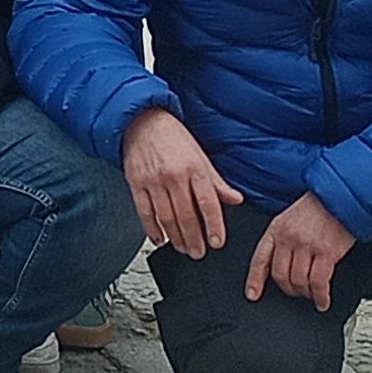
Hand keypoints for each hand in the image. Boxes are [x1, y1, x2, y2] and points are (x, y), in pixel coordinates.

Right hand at [121, 108, 242, 258]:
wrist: (142, 120)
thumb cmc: (173, 137)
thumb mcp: (201, 156)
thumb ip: (217, 182)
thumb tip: (236, 199)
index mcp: (194, 168)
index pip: (208, 203)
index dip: (214, 226)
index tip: (217, 242)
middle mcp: (173, 175)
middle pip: (186, 216)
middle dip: (194, 239)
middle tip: (198, 253)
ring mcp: (153, 180)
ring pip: (166, 217)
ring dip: (175, 238)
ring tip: (182, 248)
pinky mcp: (135, 183)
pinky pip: (144, 212)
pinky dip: (151, 229)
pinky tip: (159, 239)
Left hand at [246, 193, 355, 305]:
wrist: (341, 196)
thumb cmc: (318, 207)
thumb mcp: (290, 218)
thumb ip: (283, 239)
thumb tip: (280, 263)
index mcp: (276, 229)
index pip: (260, 259)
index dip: (255, 280)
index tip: (253, 294)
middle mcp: (288, 238)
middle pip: (280, 275)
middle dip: (288, 289)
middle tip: (295, 292)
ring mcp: (306, 245)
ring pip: (299, 281)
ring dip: (305, 293)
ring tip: (311, 295)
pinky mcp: (326, 252)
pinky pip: (318, 282)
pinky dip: (320, 296)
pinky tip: (322, 301)